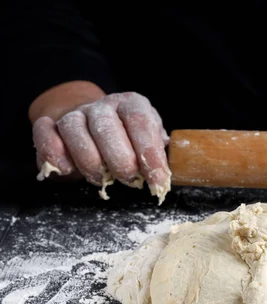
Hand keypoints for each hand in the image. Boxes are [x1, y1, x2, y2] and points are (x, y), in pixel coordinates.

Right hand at [31, 85, 170, 203]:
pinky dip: (53, 151)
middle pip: (106, 127)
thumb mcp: (150, 141)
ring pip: (74, 130)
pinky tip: (67, 169)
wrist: (96, 125)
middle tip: (130, 179)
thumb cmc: (129, 140)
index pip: (141, 122)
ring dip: (90, 161)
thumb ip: (157, 152)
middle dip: (120, 159)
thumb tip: (164, 172)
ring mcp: (76, 114)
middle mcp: (103, 105)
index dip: (150, 153)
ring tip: (102, 178)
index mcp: (132, 104)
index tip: (159, 179)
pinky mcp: (52, 126)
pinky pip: (45, 132)